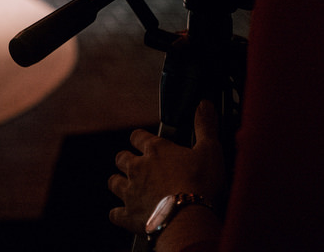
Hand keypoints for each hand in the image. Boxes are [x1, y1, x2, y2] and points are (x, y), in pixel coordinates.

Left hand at [109, 102, 226, 241]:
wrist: (188, 219)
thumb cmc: (200, 185)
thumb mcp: (210, 150)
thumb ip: (205, 126)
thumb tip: (204, 105)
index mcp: (156, 150)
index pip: (137, 136)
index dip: (139, 138)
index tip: (142, 140)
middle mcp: (138, 168)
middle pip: (121, 158)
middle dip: (126, 160)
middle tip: (135, 164)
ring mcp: (131, 192)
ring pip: (113, 182)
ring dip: (118, 183)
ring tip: (127, 187)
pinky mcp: (129, 216)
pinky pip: (115, 214)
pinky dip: (119, 214)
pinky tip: (124, 215)